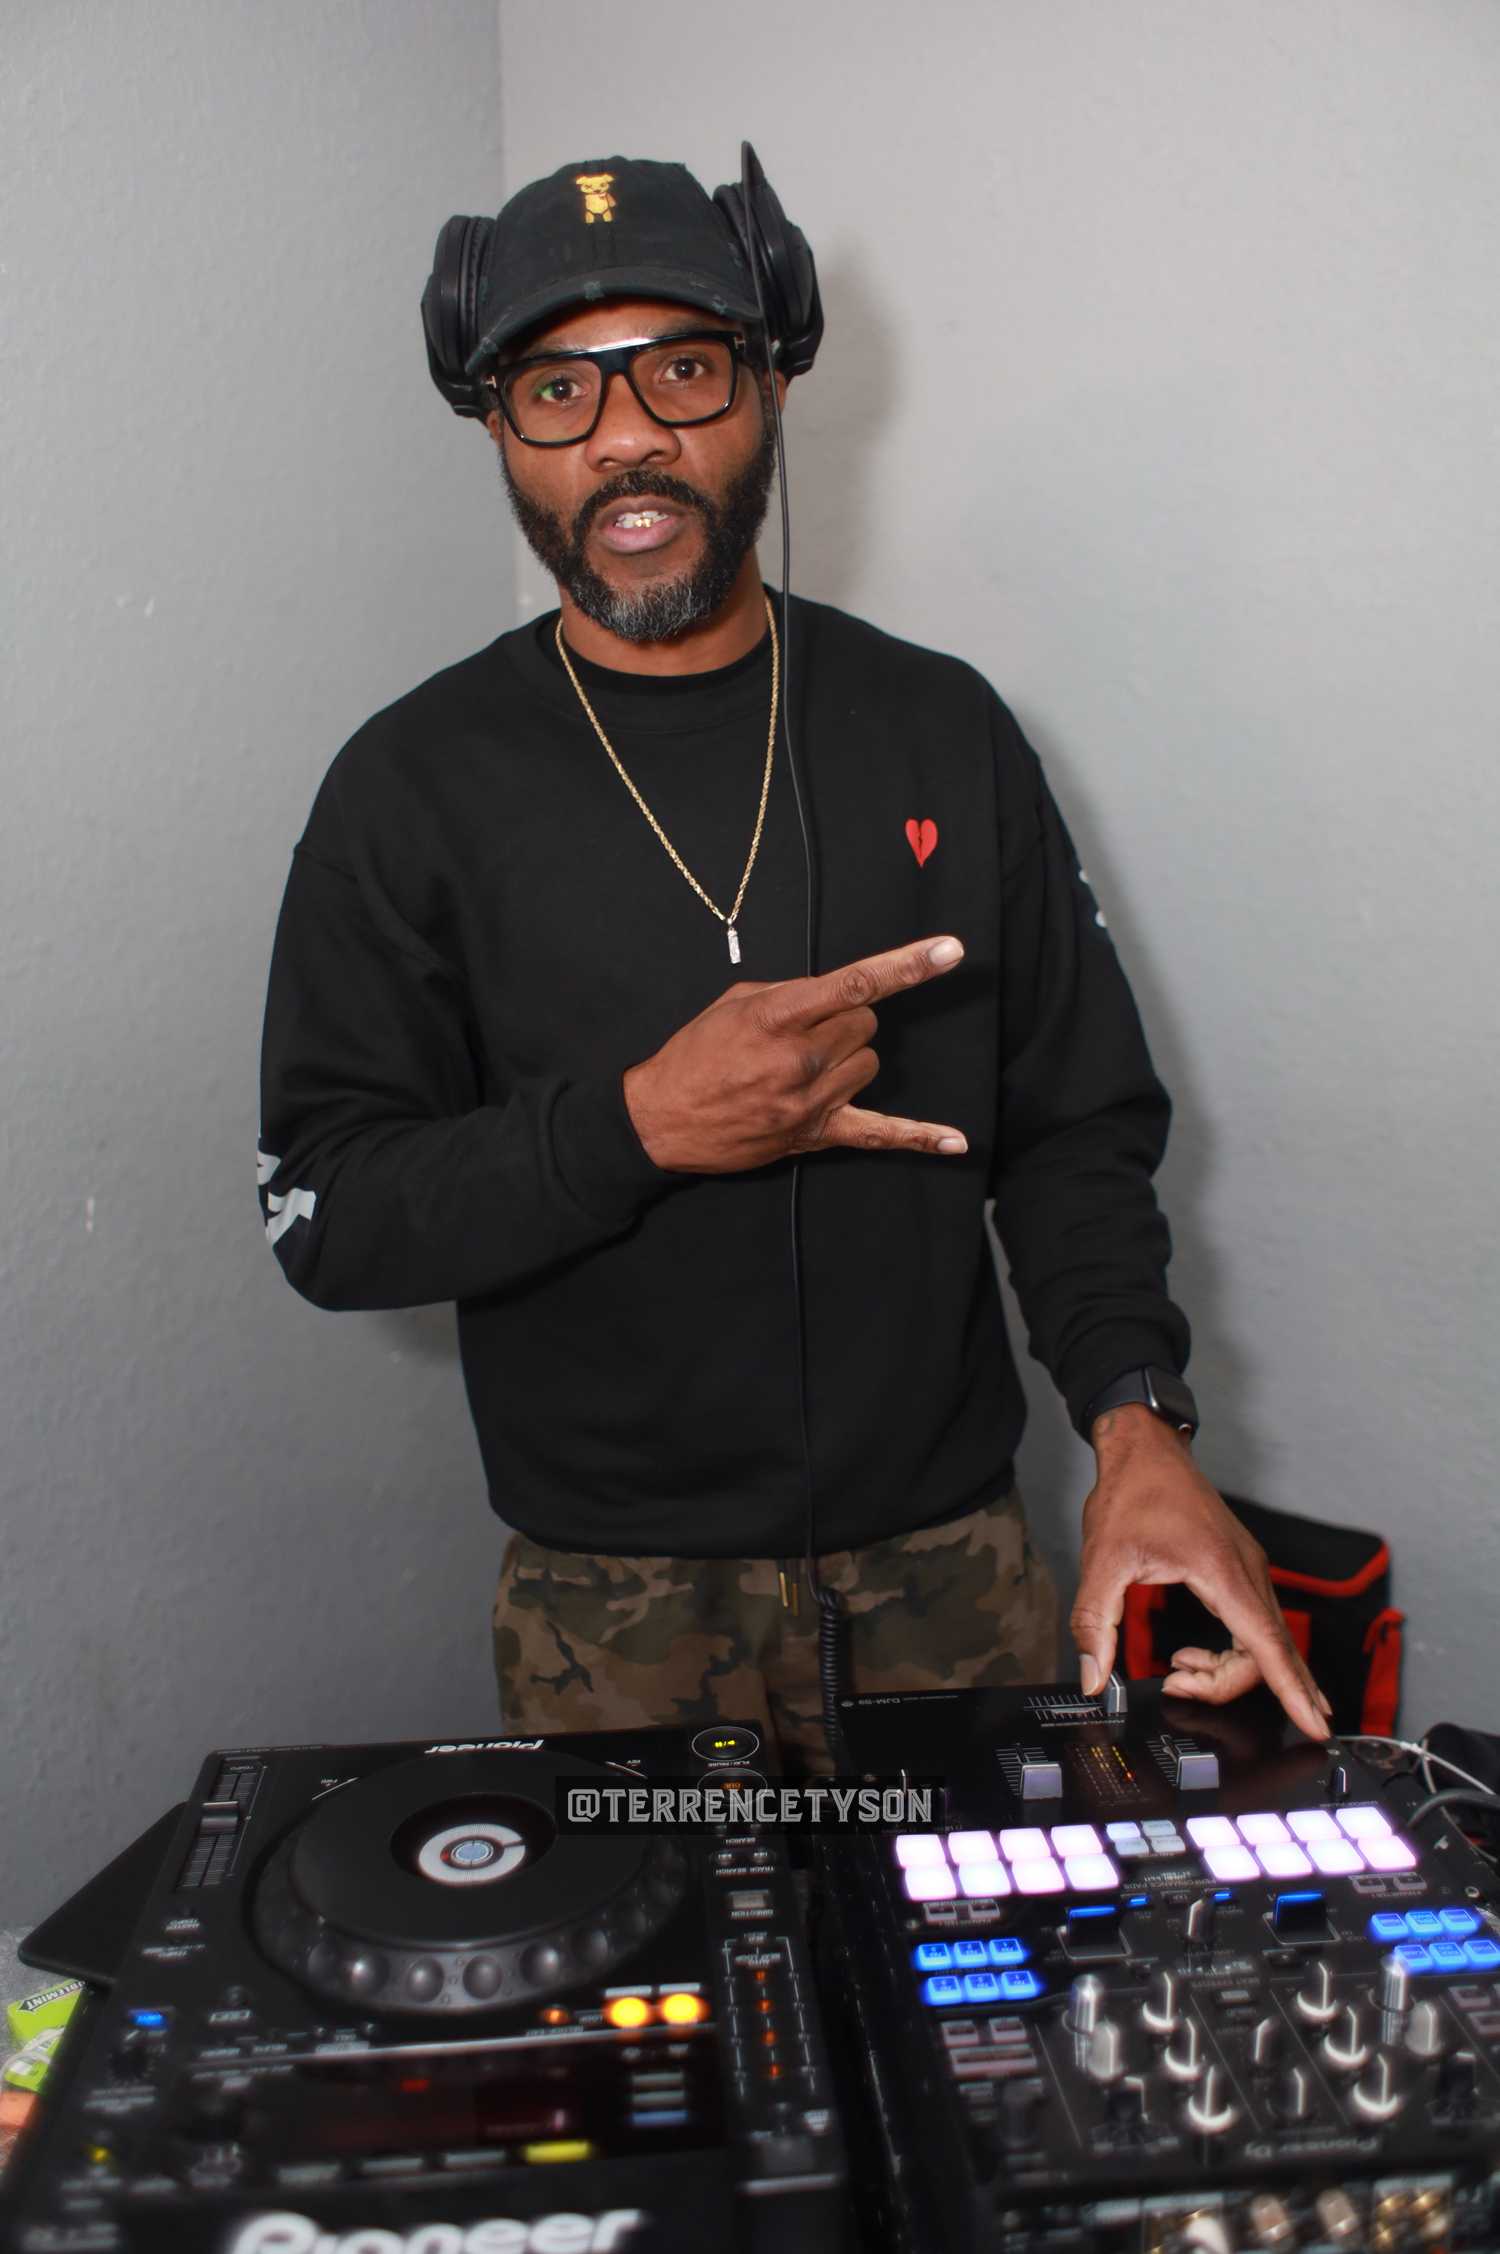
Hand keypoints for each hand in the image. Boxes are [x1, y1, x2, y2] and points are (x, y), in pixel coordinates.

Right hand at [623, 936, 967, 1172]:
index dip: (907, 965)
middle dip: (845, 1021)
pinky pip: (880, 1135)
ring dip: (849, 1059)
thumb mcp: (733, 1003)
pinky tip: (957, 1142)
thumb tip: (832, 993)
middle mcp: (800, 1058)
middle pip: (867, 1025)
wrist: (661, 1119)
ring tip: (805, 1068)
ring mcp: (811, 1100)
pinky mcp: (816, 1134)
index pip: (855, 984)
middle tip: (808, 1031)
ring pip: (870, 1065)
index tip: (950, 950)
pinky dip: (920, 1137)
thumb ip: (789, 992)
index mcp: (778, 1016)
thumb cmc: (694, 1054)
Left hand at [1071, 1405, 1331, 1741]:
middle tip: (1177, 1687)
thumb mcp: (1102, 1560)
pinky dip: (1235, 1652)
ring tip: (1180, 1673)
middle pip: (1269, 1653)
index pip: (1269, 1645)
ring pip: (1265, 1642)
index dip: (1294, 1690)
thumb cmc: (1132, 1493)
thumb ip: (1095, 1622)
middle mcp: (1248, 1570)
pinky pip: (1257, 1626)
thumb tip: (1094, 1676)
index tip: (1317, 1725)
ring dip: (1229, 1670)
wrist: (1146, 1449)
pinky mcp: (1243, 1570)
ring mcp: (1250, 1569)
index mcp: (1223, 1570)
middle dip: (1228, 1685)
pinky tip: (1197, 1655)